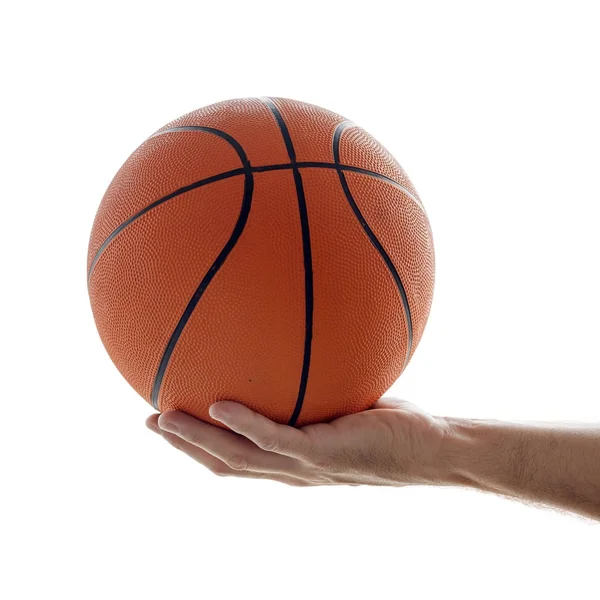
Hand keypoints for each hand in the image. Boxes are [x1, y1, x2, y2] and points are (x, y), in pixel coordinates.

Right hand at [146, 398, 448, 486]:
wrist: (436, 451)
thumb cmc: (396, 426)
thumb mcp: (349, 401)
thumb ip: (320, 386)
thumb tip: (306, 344)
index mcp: (292, 460)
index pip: (236, 460)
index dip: (199, 446)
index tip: (170, 421)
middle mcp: (292, 470)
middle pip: (224, 465)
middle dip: (184, 446)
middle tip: (148, 422)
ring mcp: (306, 466)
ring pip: (237, 460)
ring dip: (197, 442)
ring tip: (161, 419)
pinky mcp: (325, 455)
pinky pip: (276, 440)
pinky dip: (244, 425)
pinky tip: (219, 404)